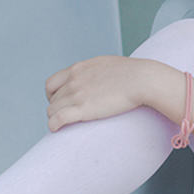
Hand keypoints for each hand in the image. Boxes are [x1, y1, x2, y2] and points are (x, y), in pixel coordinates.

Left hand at [44, 56, 173, 131]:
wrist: (142, 79)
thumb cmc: (133, 74)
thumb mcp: (107, 64)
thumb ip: (96, 71)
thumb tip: (99, 78)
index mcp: (79, 69)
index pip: (51, 83)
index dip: (53, 96)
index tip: (61, 103)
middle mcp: (73, 80)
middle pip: (52, 99)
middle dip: (57, 108)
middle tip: (67, 117)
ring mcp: (76, 94)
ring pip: (52, 110)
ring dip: (55, 118)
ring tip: (63, 125)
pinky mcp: (82, 109)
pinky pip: (57, 119)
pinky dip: (53, 125)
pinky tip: (56, 129)